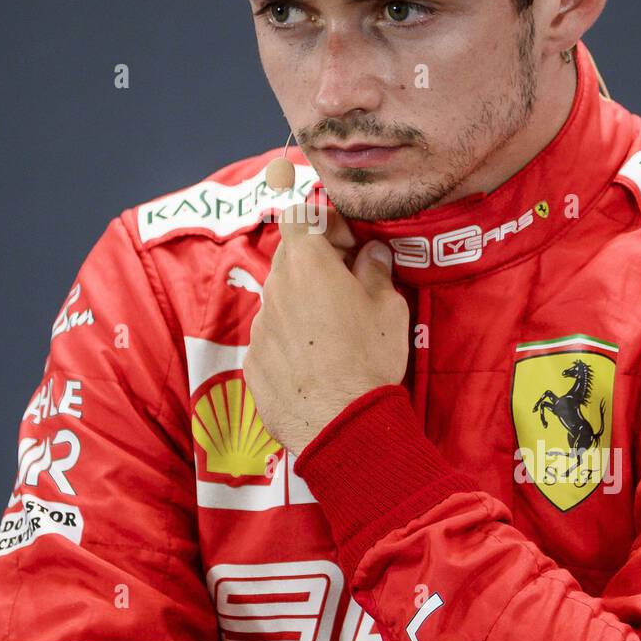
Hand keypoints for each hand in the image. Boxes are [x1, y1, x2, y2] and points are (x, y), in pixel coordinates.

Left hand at [244, 202, 410, 455]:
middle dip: (316, 265)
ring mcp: (259, 327)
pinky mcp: (252, 361)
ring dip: (303, 304)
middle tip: (348, 287)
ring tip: (334, 334)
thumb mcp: (388, 307)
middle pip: (289, 259)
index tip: (347, 244)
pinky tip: (316, 365)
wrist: (341, 424)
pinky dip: (290, 341)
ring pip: (280, 300)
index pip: (298, 216)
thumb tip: (371, 253)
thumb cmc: (369, 358)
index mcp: (307, 264)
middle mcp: (275, 288)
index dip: (323, 222)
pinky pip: (271, 338)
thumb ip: (375, 270)